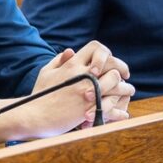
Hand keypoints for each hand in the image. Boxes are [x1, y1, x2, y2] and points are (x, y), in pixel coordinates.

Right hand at [0, 41, 133, 142]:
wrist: (34, 115)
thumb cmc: (39, 95)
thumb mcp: (46, 72)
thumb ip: (59, 60)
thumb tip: (71, 51)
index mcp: (72, 64)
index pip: (96, 47)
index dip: (106, 53)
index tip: (111, 62)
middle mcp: (82, 74)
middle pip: (111, 63)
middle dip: (121, 67)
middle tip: (125, 75)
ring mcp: (88, 91)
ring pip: (117, 83)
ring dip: (125, 88)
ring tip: (128, 91)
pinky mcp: (90, 108)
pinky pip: (114, 106)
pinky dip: (120, 110)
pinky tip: (122, 112)